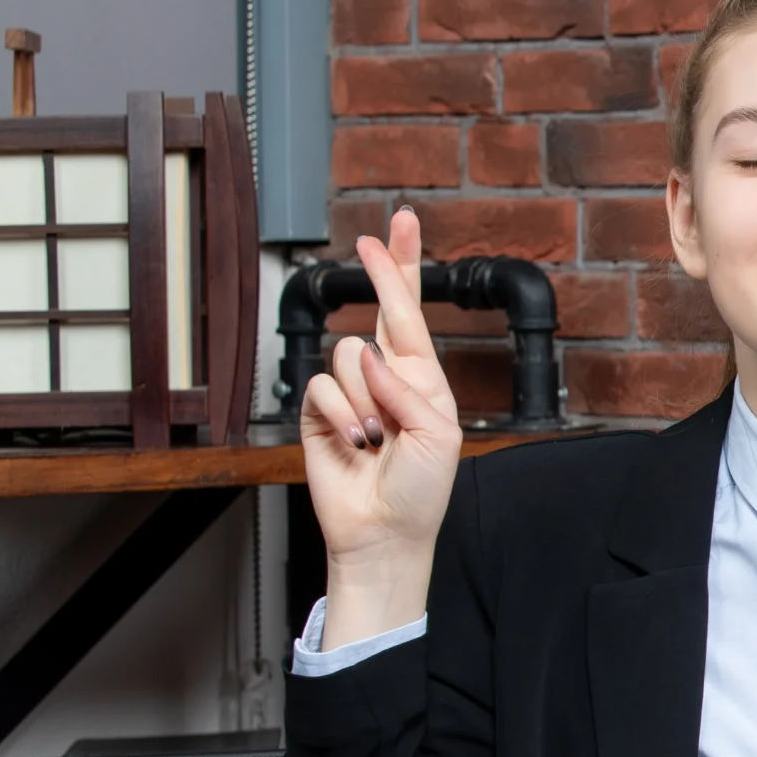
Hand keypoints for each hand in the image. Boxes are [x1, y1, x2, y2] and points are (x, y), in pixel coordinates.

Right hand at [297, 208, 462, 646]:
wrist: (384, 532)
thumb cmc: (421, 489)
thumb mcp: (438, 436)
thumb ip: (407, 389)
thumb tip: (368, 356)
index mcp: (423, 379)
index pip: (413, 314)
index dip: (404, 269)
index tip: (401, 224)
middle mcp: (387, 377)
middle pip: (379, 310)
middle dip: (382, 272)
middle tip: (371, 239)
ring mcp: (350, 392)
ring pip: (347, 355)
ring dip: (365, 399)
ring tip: (377, 438)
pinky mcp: (318, 411)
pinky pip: (322, 388)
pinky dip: (341, 417)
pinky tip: (354, 443)